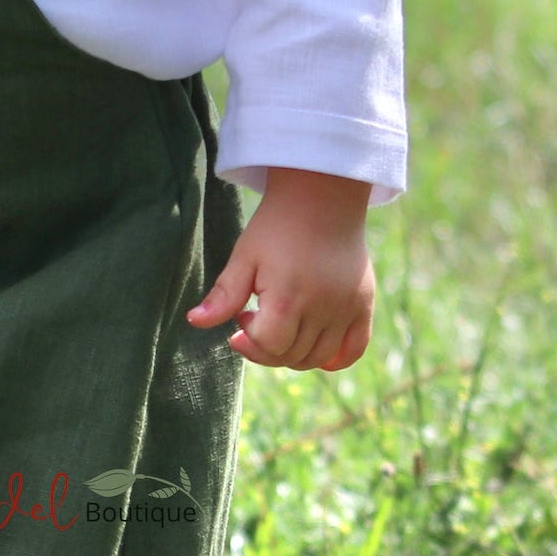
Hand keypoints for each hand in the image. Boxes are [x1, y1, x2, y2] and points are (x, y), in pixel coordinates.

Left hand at [186, 168, 375, 369]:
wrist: (321, 197)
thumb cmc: (276, 226)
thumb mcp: (244, 257)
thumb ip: (223, 295)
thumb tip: (193, 321)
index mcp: (289, 298)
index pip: (268, 346)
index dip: (249, 339)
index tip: (242, 316)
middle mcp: (322, 308)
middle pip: (291, 356)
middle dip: (266, 346)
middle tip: (258, 316)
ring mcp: (346, 308)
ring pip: (317, 358)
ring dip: (293, 353)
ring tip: (281, 324)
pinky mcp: (363, 304)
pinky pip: (353, 350)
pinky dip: (334, 358)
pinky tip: (313, 346)